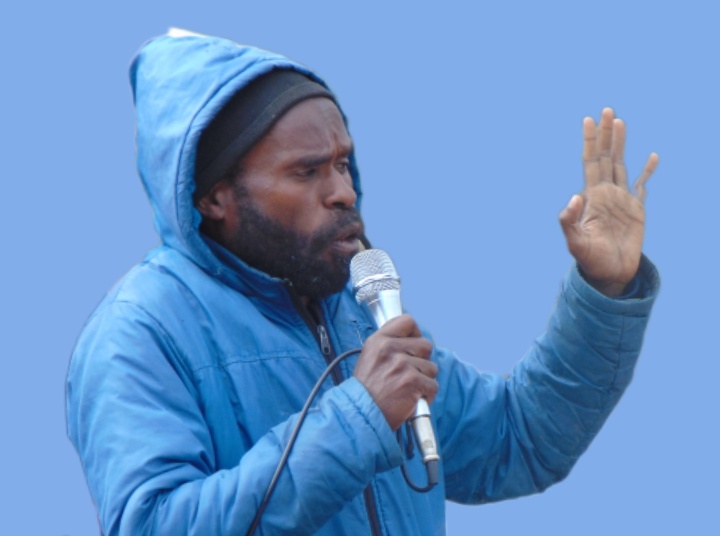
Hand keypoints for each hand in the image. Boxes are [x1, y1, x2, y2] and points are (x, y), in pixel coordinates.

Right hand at [353, 315, 436, 429]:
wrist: (362, 414)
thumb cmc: (367, 390)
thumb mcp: (369, 357)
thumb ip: (388, 345)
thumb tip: (412, 338)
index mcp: (379, 340)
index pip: (407, 322)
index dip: (415, 334)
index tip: (413, 345)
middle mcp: (390, 349)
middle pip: (425, 345)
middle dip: (423, 360)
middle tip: (411, 373)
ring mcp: (402, 365)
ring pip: (431, 367)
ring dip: (424, 380)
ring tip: (408, 388)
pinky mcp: (412, 382)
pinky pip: (433, 385)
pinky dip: (427, 395)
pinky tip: (413, 399)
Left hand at [559, 107, 658, 296]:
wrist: (609, 274)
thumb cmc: (590, 260)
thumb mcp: (575, 242)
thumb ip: (570, 222)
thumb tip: (574, 198)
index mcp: (592, 197)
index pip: (590, 162)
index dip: (589, 141)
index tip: (588, 120)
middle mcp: (605, 193)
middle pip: (605, 157)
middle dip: (605, 134)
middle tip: (606, 110)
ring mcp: (621, 200)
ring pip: (621, 164)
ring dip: (620, 143)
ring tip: (620, 122)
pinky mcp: (636, 210)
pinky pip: (642, 185)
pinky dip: (647, 171)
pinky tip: (652, 156)